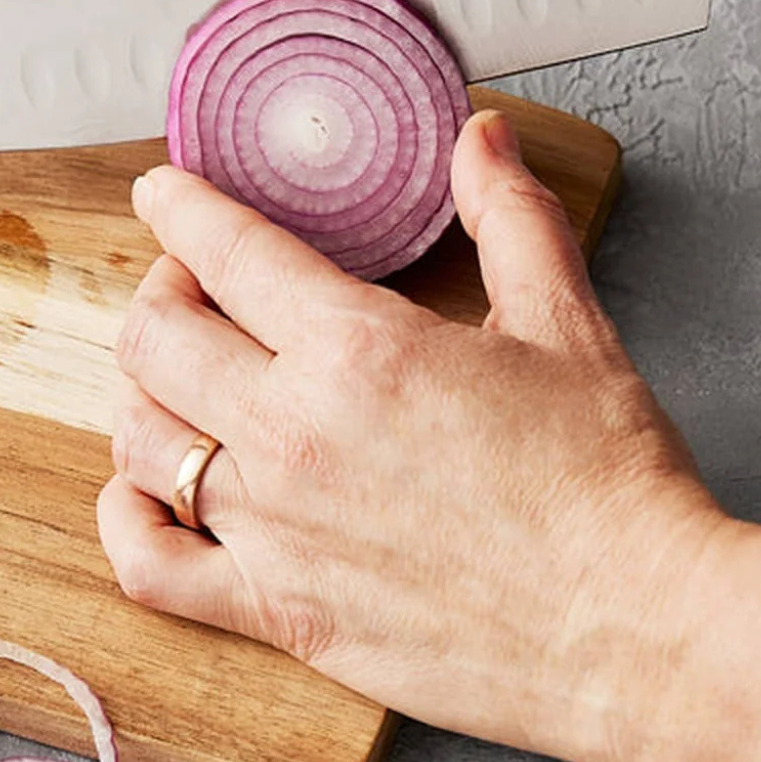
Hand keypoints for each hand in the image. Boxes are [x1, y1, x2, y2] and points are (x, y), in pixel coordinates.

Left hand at [99, 111, 722, 761]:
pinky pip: (151, 567)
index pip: (227, 252)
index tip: (163, 191)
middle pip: (156, 339)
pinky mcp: (281, 614)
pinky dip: (126, 522)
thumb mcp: (567, 323)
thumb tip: (483, 135)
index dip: (181, 208)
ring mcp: (276, 531)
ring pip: (141, 442)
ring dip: (142, 394)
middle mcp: (294, 433)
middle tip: (190, 285)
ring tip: (177, 379)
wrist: (634, 627)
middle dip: (159, 292)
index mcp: (360, 347)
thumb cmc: (607, 479)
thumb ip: (510, 217)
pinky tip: (141, 497)